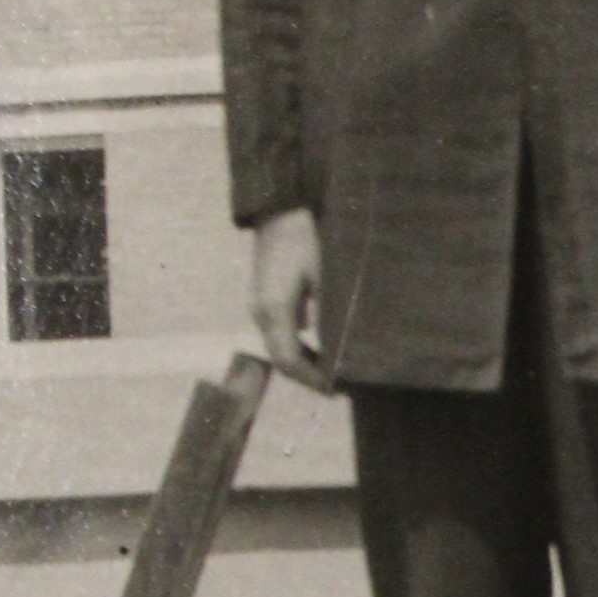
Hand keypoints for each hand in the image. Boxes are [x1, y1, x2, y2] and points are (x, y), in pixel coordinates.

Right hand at [251, 207, 328, 387]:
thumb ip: (328, 314)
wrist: (280, 208)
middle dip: (309, 375)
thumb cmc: (306, 238)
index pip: (289, 361)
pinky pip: (279, 331)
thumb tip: (338, 349)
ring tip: (333, 368)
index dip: (312, 379)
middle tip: (338, 384)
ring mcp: (259, 305)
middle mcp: (261, 312)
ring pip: (279, 346)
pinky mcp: (264, 297)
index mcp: (274, 309)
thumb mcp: (325, 276)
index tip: (335, 388)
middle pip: (282, 359)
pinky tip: (322, 345)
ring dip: (303, 361)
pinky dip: (298, 345)